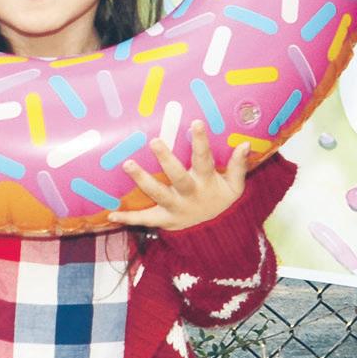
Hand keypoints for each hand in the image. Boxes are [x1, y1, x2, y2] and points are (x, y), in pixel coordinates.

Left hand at [121, 121, 252, 229]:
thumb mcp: (236, 185)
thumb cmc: (221, 200)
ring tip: (127, 164)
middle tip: (154, 141)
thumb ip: (238, 165)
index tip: (196, 122)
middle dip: (166, 159)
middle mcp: (190, 194)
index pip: (205, 159)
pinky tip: (111, 215)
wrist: (218, 235)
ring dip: (142, 180)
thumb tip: (246, 143)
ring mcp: (176, 208)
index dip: (201, 142)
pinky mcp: (164, 220)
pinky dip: (128, 219)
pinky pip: (145, 219)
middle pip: (177, 176)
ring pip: (158, 194)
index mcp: (207, 182)